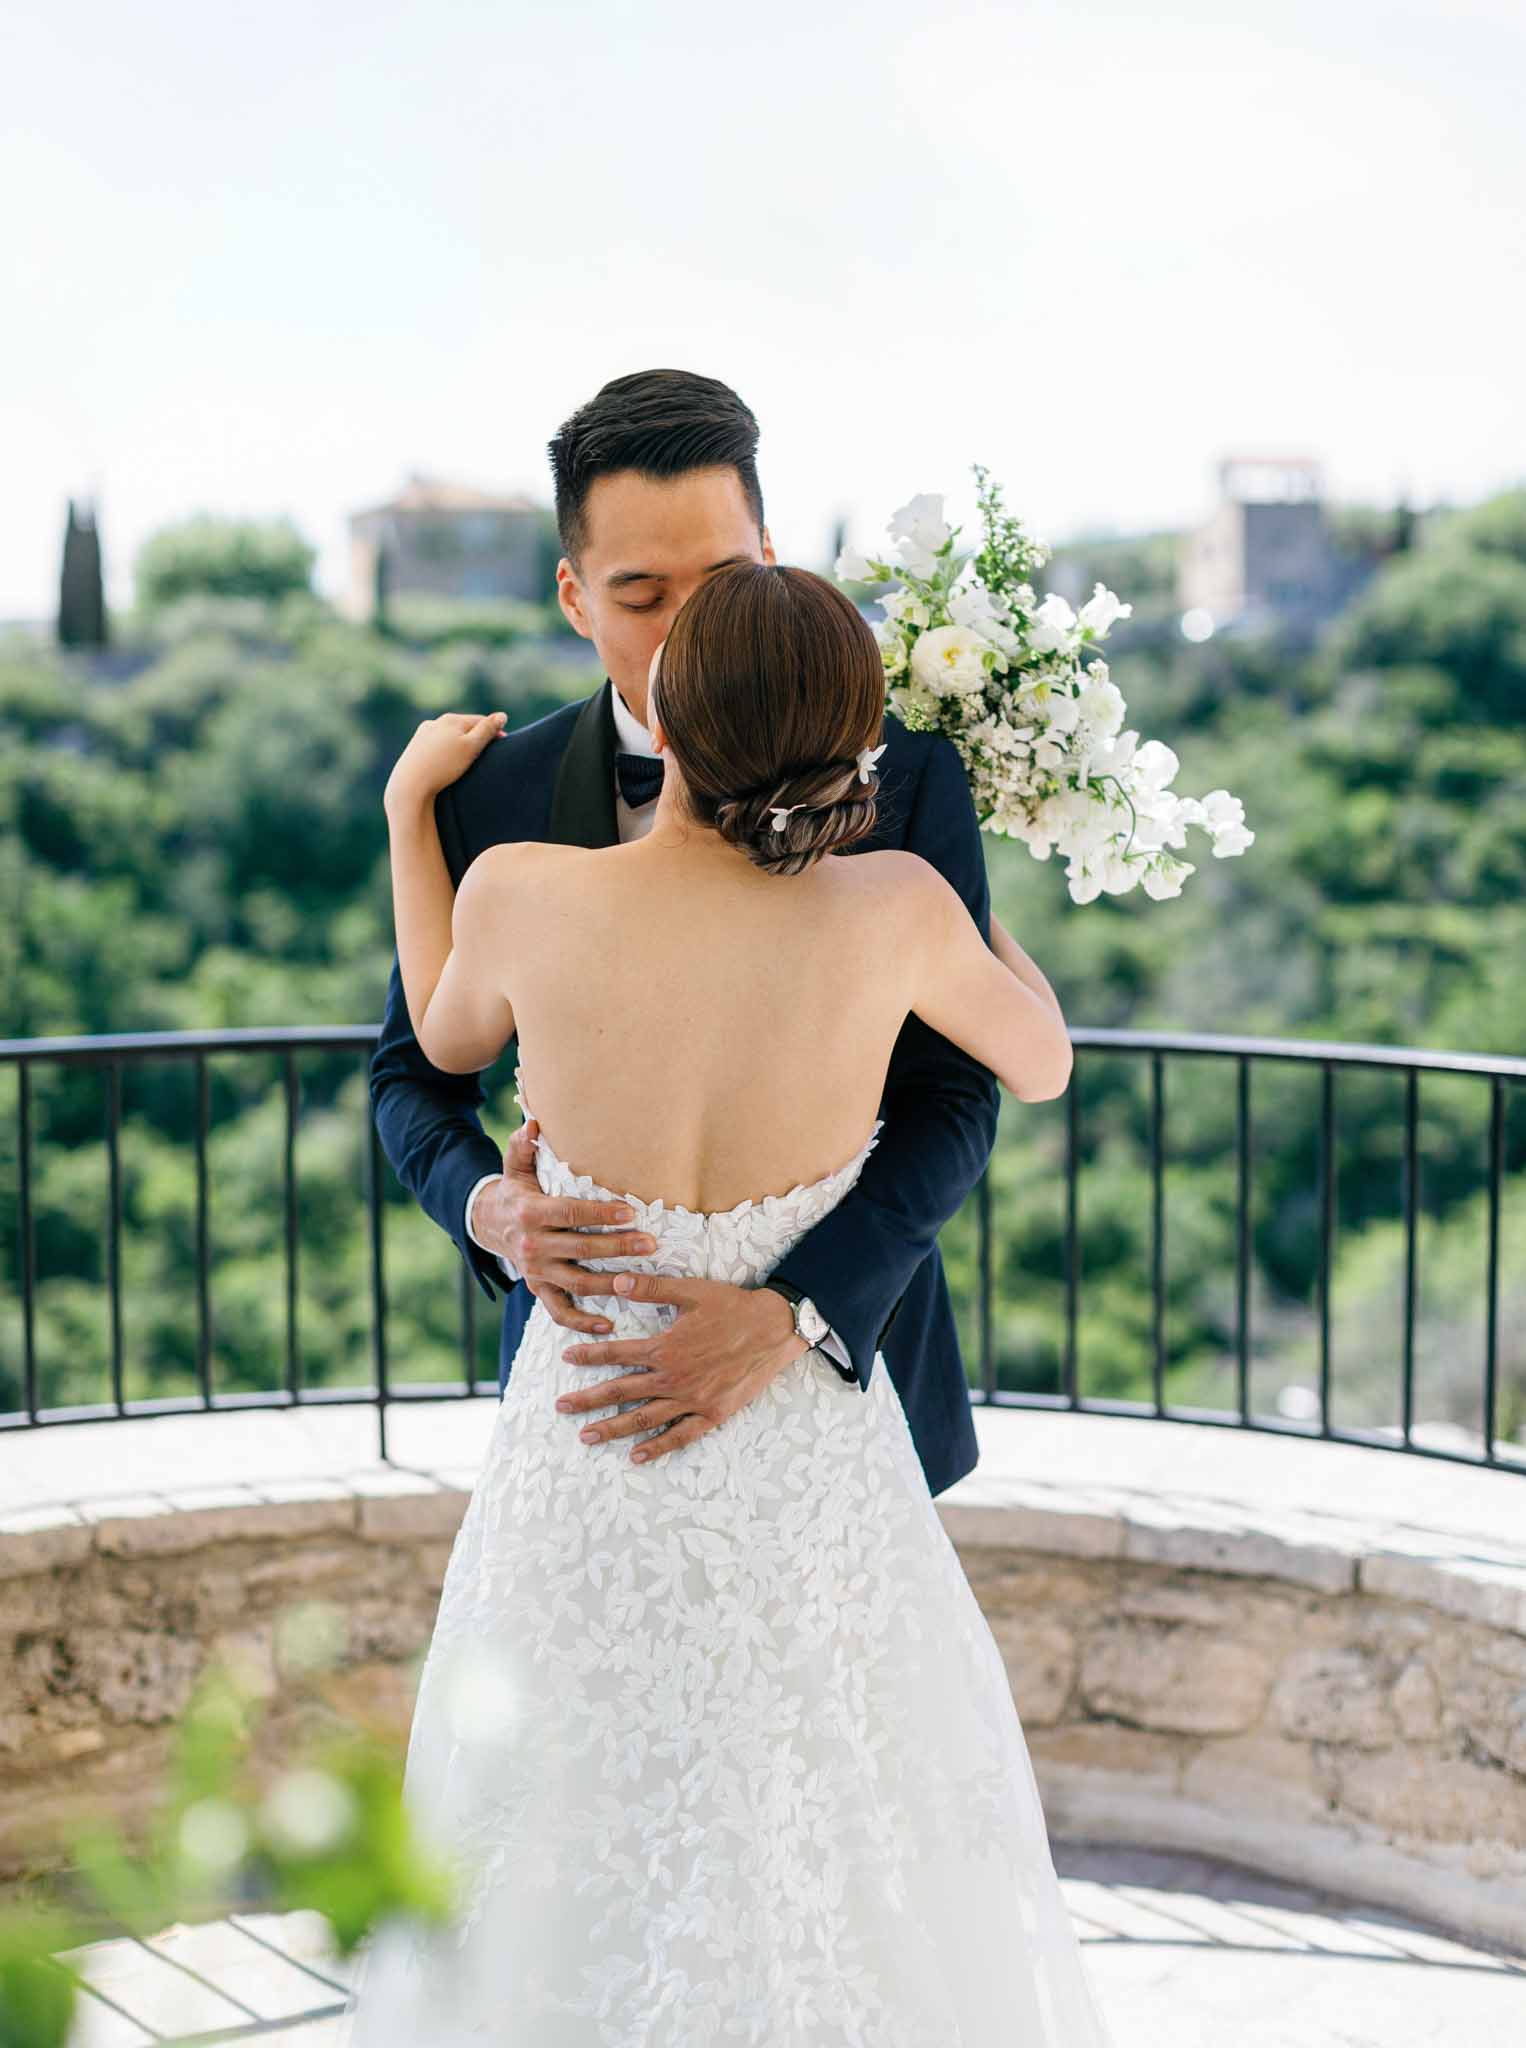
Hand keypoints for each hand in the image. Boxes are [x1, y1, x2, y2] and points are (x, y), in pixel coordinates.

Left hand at [383, 711, 507, 813]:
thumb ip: (487, 730)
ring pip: (449, 736)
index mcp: (451, 720)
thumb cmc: (444, 766)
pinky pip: (436, 746)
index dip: (494, 731)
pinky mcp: (414, 749)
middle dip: (476, 736)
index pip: (480, 721)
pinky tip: (447, 762)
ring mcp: (422, 735)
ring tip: (468, 759)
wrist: (409, 785)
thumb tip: (502, 715)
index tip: (504, 743)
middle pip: (463, 727)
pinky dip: (446, 751)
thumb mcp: (471, 747)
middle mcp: (435, 723)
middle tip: (488, 751)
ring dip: (460, 743)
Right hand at [472, 1116, 661, 1336]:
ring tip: (642, 1282)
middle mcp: (533, 1246)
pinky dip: (582, 1322)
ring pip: (578, 1283)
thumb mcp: (515, 1166)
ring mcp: (536, 1272)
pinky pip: (559, 1311)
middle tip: (651, 1244)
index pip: (570, 1213)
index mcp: (530, 1213)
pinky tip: (610, 1324)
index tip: (630, 1211)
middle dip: (618, 1248)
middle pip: (581, 1249)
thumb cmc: (515, 1191)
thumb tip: (533, 1123)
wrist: (488, 1225)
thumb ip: (523, 1145)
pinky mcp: (538, 1289)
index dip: (600, 1214)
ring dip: (612, 1284)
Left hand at [554, 1275, 808, 1462]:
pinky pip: (680, 1436)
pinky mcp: (713, 1414)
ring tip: (587, 1437)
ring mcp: (692, 1400)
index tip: (566, 1358)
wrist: (775, 1329)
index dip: (589, 1355)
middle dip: (588, 1400)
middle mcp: (673, 1378)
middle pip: (621, 1391)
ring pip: (644, 1418)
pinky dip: (658, 1447)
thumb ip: (651, 1288)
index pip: (617, 1353)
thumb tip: (615, 1281)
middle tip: (561, 1407)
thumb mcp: (691, 1291)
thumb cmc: (733, 1306)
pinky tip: (637, 1456)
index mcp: (665, 1347)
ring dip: (612, 1428)